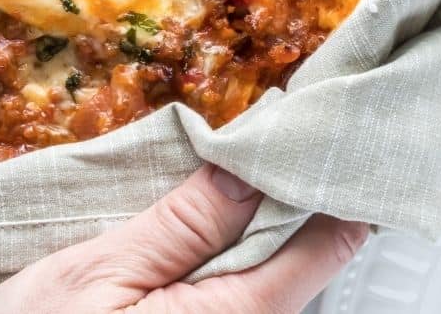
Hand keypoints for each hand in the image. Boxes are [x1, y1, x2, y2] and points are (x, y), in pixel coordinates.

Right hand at [0, 161, 367, 313]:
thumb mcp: (100, 270)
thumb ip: (181, 225)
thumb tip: (247, 170)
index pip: (307, 262)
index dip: (330, 201)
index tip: (340, 149)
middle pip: (291, 279)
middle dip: (289, 212)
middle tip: (285, 143)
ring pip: (263, 293)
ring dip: (260, 237)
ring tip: (251, 176)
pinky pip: (233, 307)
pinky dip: (234, 265)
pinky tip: (217, 232)